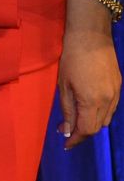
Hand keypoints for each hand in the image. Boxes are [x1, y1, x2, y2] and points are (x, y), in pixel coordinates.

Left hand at [57, 24, 120, 149]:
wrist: (91, 36)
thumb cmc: (71, 57)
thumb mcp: (63, 84)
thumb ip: (67, 109)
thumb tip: (67, 130)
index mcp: (92, 101)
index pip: (87, 130)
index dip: (76, 139)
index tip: (66, 144)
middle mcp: (108, 101)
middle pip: (98, 127)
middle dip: (83, 133)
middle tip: (68, 130)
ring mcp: (116, 94)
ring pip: (107, 119)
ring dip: (93, 123)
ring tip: (78, 119)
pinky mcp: (119, 86)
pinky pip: (112, 108)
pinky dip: (101, 113)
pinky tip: (91, 108)